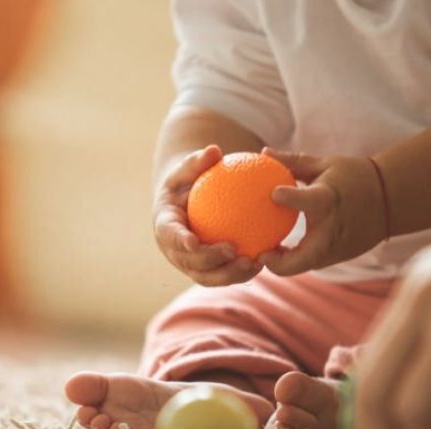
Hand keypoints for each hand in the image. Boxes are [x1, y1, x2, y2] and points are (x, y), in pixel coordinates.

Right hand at [154, 145, 261, 285]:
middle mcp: (174, 251)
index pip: (170, 235)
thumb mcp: (188, 168)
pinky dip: (242, 272)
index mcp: (165, 226)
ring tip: (255, 264)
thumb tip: (214, 150)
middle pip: (190, 263)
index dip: (180, 242)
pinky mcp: (207, 270)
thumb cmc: (187, 180)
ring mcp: (190, 264)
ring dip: (230, 274)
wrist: (186, 203)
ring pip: (208, 277)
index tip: (194, 241)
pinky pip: (224, 274)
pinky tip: (265, 262)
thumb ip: (198, 161)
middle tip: (232, 251)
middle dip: (210, 262)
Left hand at [258, 149, 385, 275]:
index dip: (290, 198)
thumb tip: (263, 151)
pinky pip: (314, 262)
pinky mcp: (341, 257)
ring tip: (264, 254)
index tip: (273, 193)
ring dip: (284, 264)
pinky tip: (280, 252)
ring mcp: (338, 248)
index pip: (309, 200)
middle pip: (303, 257)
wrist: (390, 199)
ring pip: (306, 265)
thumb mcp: (325, 164)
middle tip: (260, 253)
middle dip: (278, 263)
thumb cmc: (353, 176)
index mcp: (329, 200)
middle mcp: (333, 229)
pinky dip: (297, 260)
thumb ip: (293, 162)